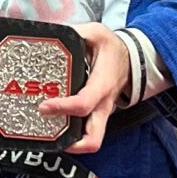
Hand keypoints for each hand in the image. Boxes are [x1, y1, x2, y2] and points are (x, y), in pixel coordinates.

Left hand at [52, 23, 132, 154]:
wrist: (132, 59)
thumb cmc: (112, 49)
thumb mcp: (96, 33)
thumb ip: (76, 32)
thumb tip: (54, 34)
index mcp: (102, 85)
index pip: (84, 104)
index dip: (63, 108)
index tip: (44, 106)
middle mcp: (103, 105)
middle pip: (93, 139)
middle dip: (71, 144)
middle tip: (47, 135)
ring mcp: (101, 113)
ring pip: (91, 141)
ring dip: (70, 143)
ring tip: (47, 135)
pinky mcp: (97, 115)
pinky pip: (86, 131)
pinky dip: (72, 134)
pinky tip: (54, 125)